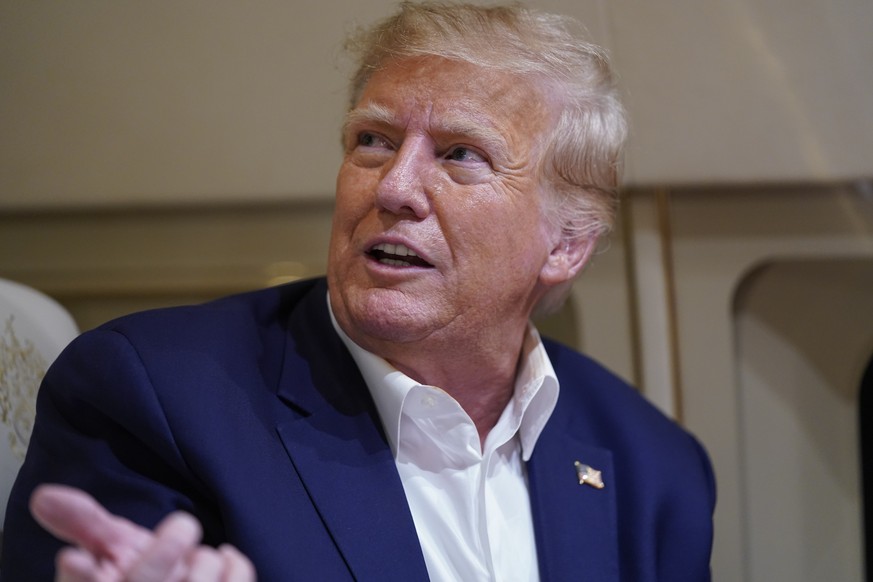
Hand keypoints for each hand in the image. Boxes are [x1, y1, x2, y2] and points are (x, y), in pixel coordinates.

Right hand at [30, 484, 255, 581]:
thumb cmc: (141, 579)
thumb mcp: (109, 554)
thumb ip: (84, 524)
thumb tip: (45, 496)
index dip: (81, 579)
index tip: (73, 557)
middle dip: (161, 556)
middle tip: (182, 525)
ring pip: (197, 581)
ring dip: (201, 558)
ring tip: (194, 557)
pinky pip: (235, 579)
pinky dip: (233, 563)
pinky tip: (223, 561)